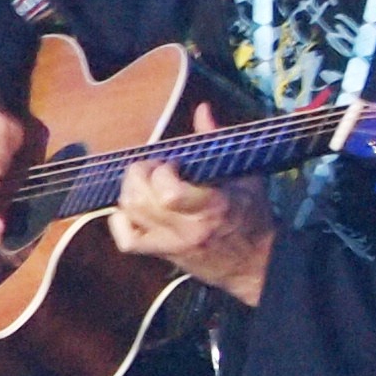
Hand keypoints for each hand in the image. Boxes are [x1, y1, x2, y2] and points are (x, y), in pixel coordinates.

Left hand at [107, 102, 276, 302]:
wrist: (256, 265)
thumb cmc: (254, 216)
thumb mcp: (247, 176)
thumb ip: (219, 141)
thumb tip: (202, 110)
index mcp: (212, 207)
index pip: (169, 194)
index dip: (162, 172)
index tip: (173, 163)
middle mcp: (186, 228)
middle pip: (141, 200)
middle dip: (139, 174)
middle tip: (153, 167)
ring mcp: (171, 243)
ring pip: (131, 214)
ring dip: (130, 191)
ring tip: (144, 182)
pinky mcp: (161, 254)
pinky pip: (126, 241)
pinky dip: (119, 221)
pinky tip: (131, 208)